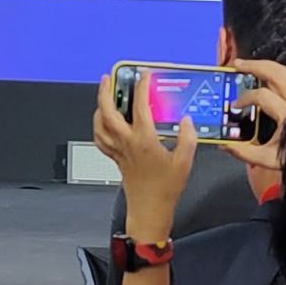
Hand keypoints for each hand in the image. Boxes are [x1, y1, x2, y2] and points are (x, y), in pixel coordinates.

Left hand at [93, 72, 197, 238]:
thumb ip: (187, 138)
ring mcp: (118, 149)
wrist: (149, 209)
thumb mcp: (184, 162)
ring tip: (104, 94)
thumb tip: (187, 120)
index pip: (140, 106)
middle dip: (106, 92)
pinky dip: (98, 125)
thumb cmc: (166, 188)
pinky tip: (102, 120)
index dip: (141, 87)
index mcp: (144, 140)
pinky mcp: (114, 157)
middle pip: (108, 111)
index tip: (144, 75)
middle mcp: (126, 142)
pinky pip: (99, 138)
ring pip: (100, 123)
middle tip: (108, 78)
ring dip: (99, 106)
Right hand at [226, 58, 285, 171]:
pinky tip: (266, 78)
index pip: (261, 96)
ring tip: (249, 65)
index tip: (235, 106)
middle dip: (254, 66)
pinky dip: (275, 74)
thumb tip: (226, 145)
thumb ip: (246, 153)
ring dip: (264, 65)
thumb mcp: (270, 159)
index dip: (245, 98)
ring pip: (283, 71)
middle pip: (275, 73)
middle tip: (237, 65)